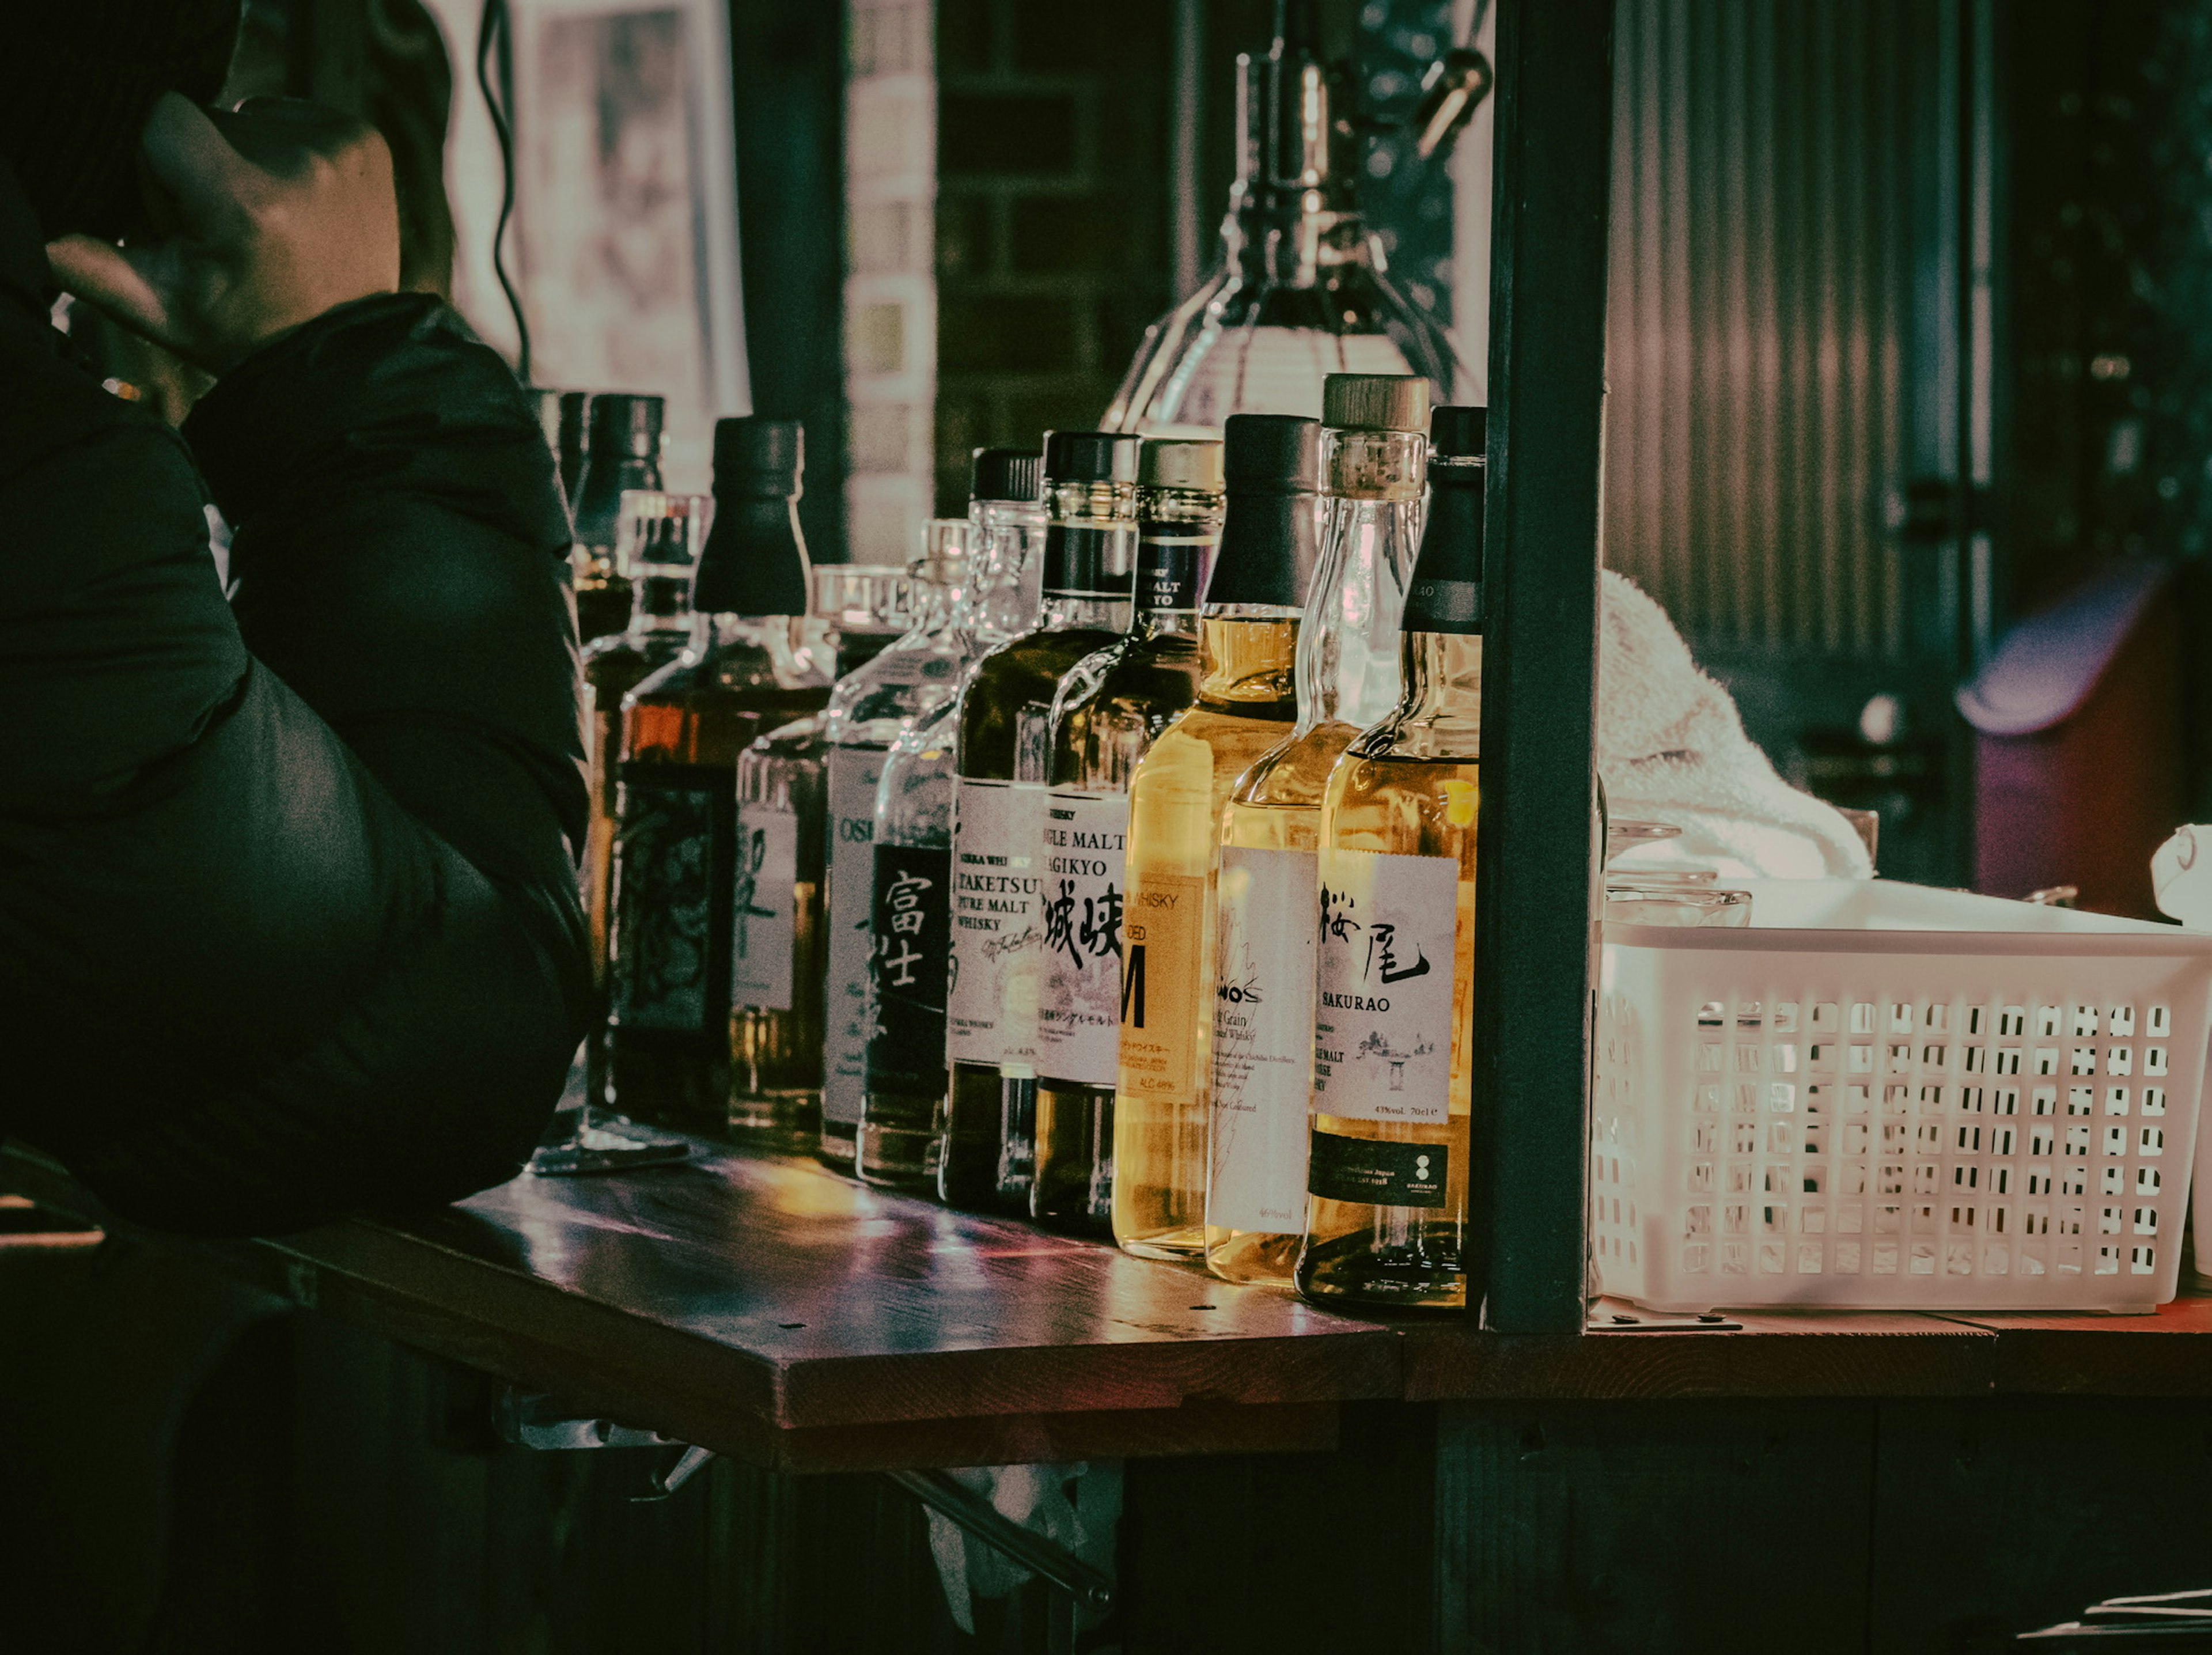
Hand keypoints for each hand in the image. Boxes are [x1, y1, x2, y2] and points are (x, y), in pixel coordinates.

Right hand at [47, 93, 400, 374]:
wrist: (339, 350)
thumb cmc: (243, 330)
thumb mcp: (158, 307)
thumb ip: (90, 264)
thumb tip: (46, 237)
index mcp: (246, 201)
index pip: (161, 119)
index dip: (157, 167)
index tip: (183, 218)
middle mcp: (302, 164)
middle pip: (204, 119)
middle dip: (198, 168)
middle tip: (226, 232)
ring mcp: (340, 149)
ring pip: (247, 118)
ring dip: (241, 159)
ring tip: (265, 222)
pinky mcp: (366, 141)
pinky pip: (293, 118)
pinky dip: (284, 152)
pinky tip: (295, 205)